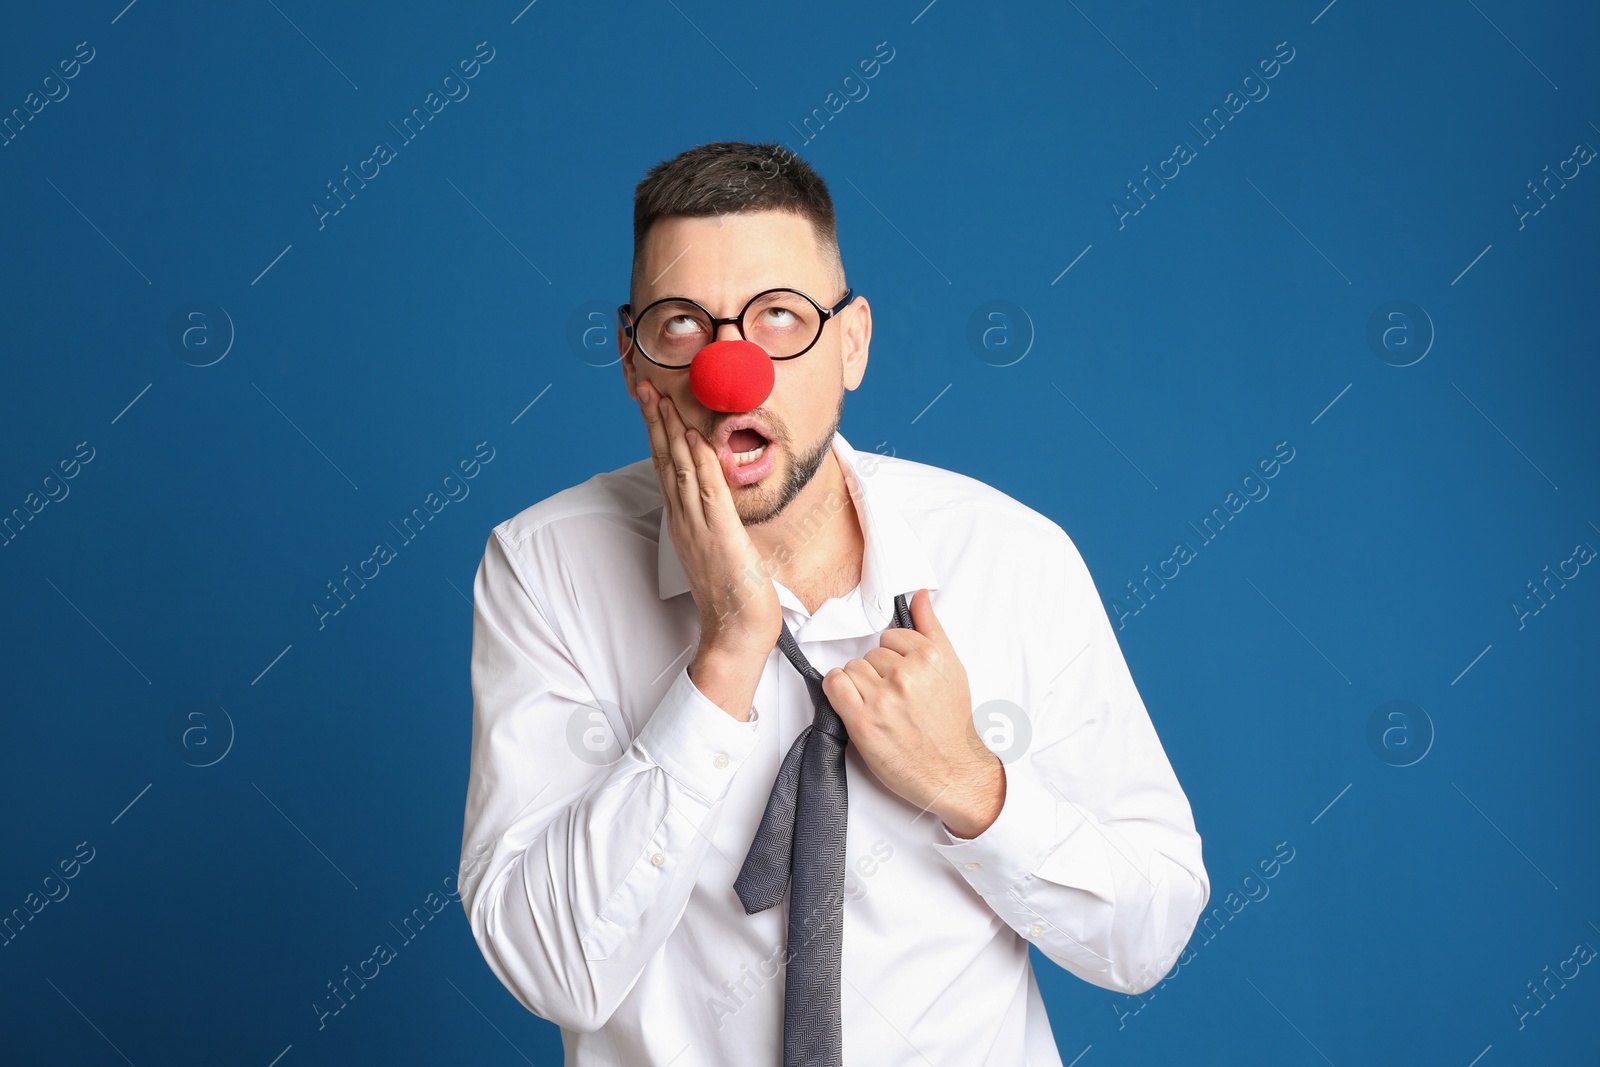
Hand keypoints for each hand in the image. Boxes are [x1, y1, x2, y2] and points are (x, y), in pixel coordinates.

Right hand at [636, 380, 780, 668]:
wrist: (735, 634)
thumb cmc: (734, 595)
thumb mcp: (721, 548)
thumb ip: (716, 519)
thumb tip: (718, 495)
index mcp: (684, 521)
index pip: (666, 467)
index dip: (657, 431)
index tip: (651, 400)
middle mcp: (685, 520)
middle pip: (664, 460)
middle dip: (655, 420)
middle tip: (644, 385)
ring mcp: (699, 528)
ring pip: (680, 469)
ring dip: (670, 430)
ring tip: (661, 397)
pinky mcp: (720, 537)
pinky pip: (708, 493)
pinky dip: (701, 463)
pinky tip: (695, 438)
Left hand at [822, 588, 1003, 837]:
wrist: (952, 771)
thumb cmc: (951, 723)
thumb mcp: (952, 669)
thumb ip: (932, 628)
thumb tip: (919, 595)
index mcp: (930, 657)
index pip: (890, 637)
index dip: (894, 658)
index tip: (903, 677)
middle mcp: (907, 674)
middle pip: (870, 654)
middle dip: (879, 673)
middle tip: (895, 698)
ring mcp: (883, 698)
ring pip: (852, 669)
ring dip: (859, 686)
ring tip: (881, 706)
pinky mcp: (863, 721)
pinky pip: (834, 685)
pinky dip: (839, 691)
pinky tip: (854, 703)